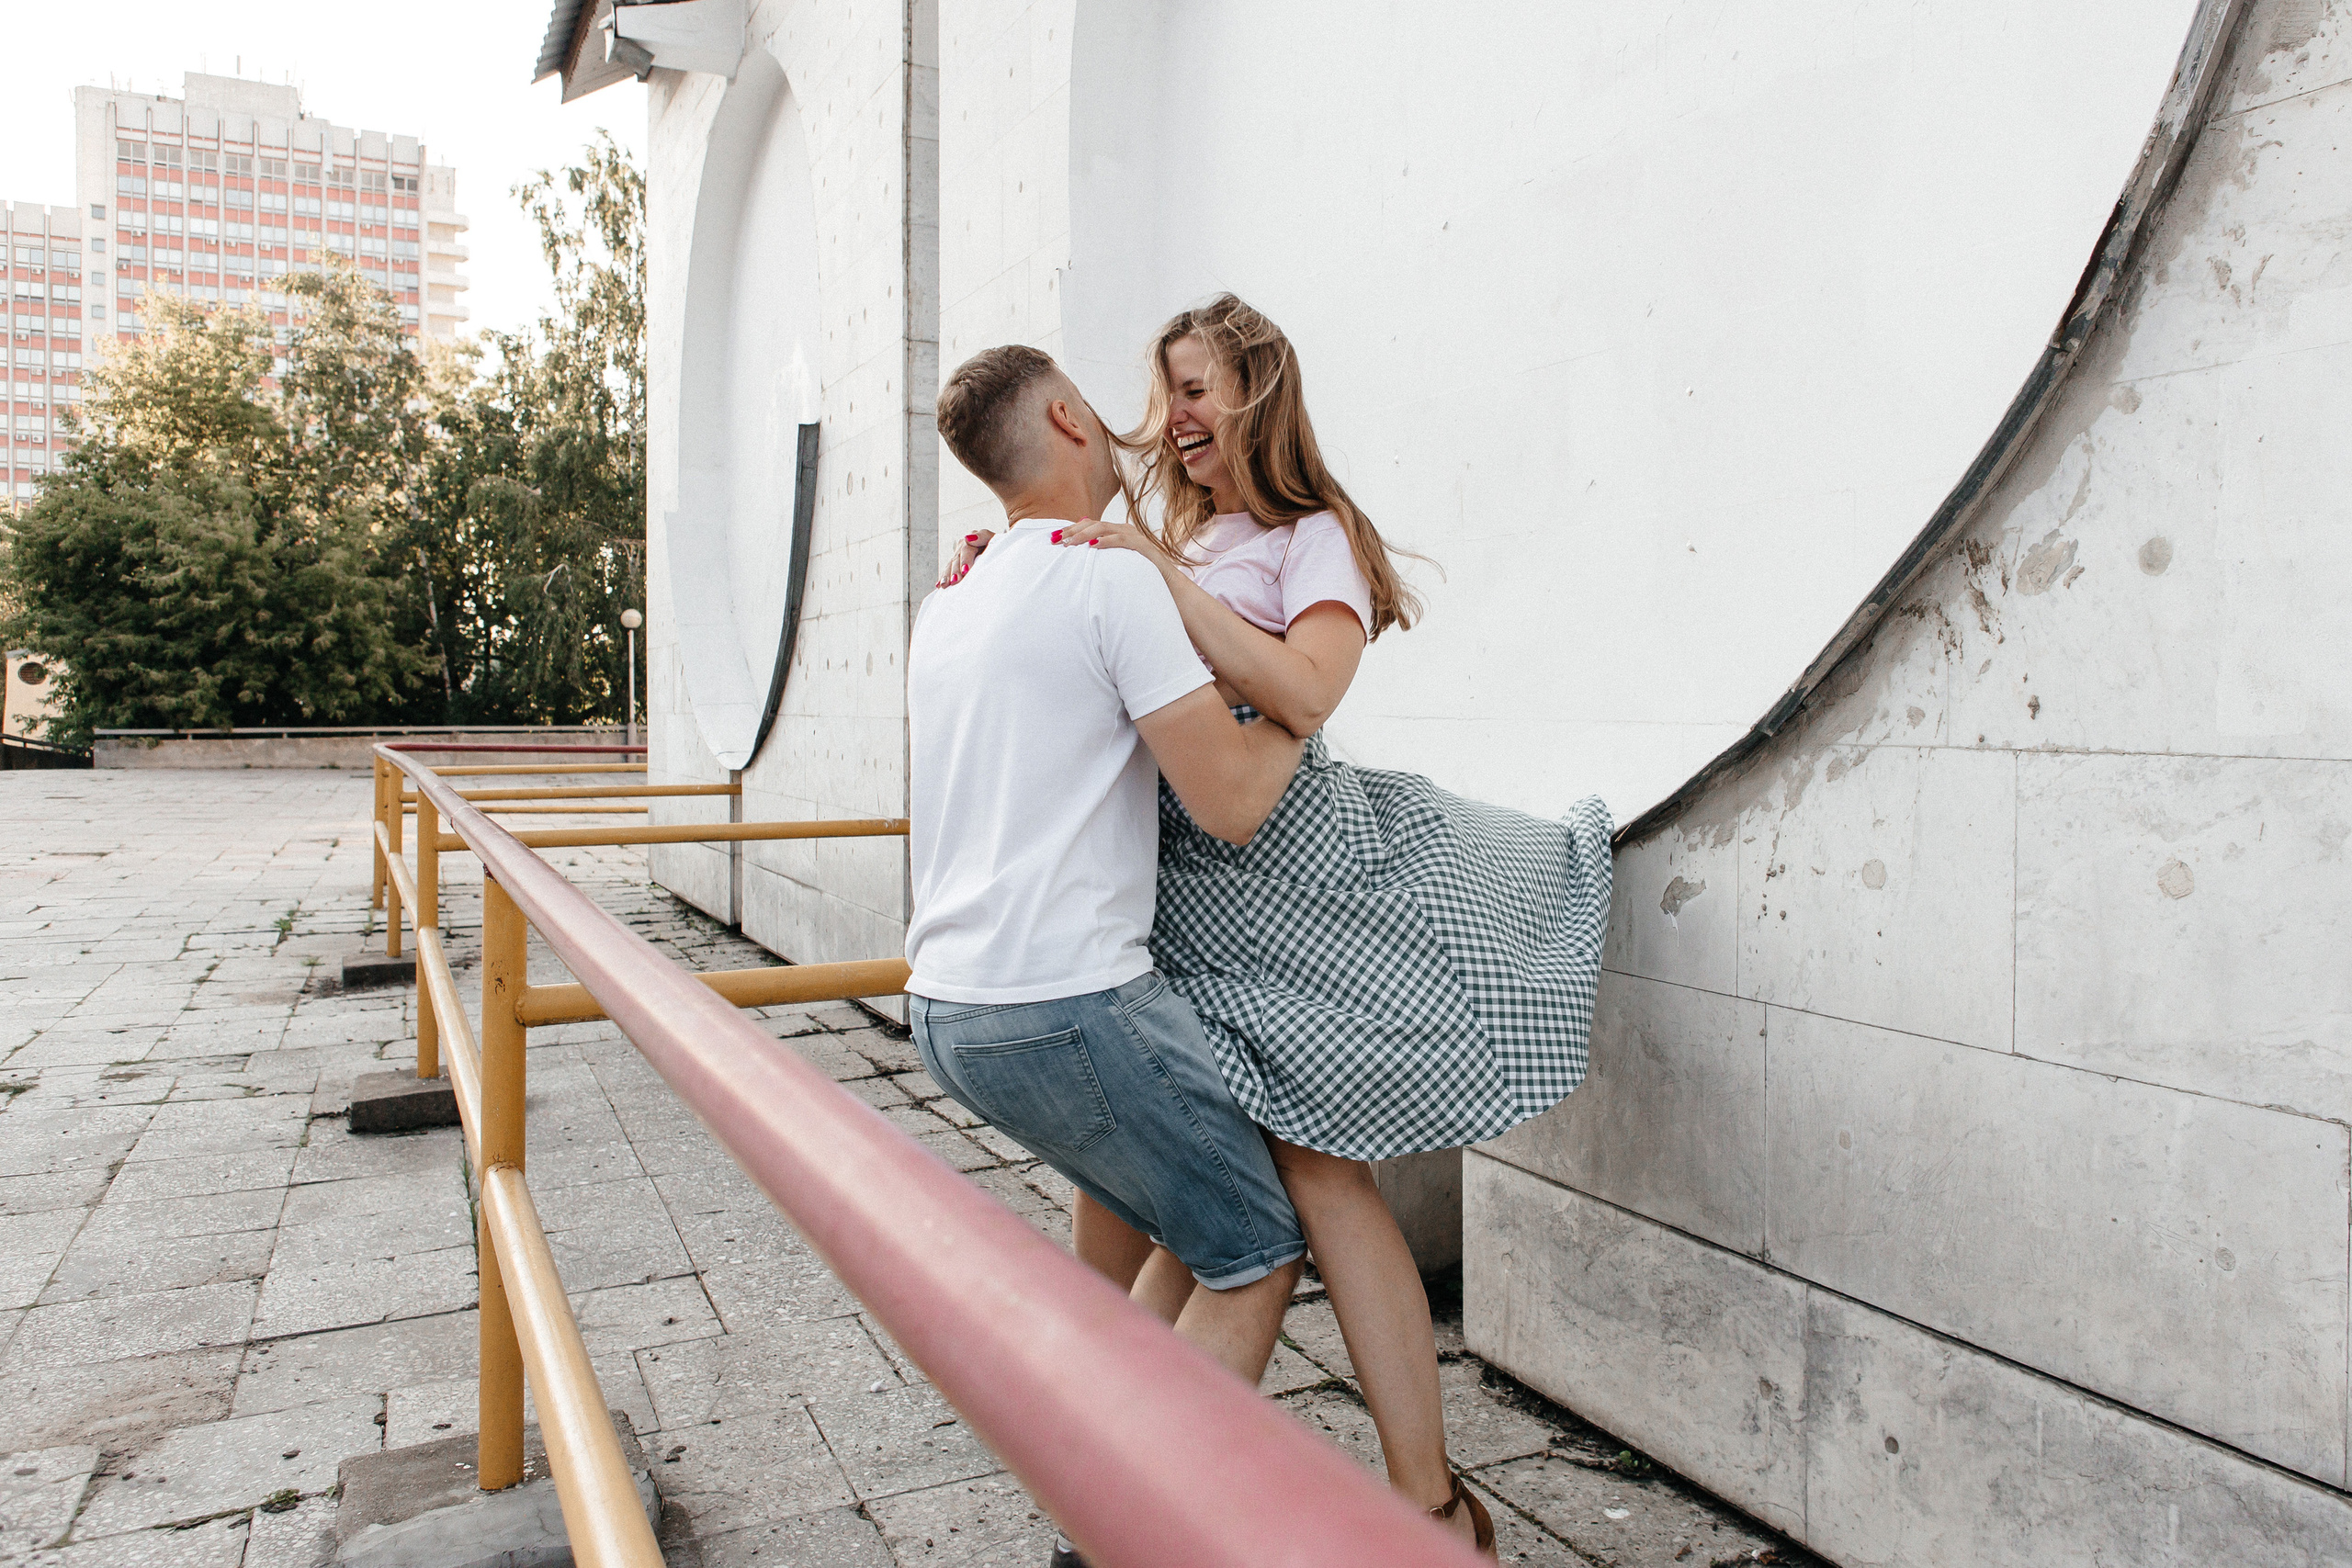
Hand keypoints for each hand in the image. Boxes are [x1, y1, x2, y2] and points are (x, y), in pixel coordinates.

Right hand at [937, 529, 994, 587]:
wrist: (1000, 550)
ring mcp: (959, 554)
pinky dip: (944, 577)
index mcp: (973, 538)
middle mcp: (963, 546)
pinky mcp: (956, 563)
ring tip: (944, 585)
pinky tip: (939, 585)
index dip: (965, 560)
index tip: (965, 571)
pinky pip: (948, 570)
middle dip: (955, 571)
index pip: (967, 549)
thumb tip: (967, 538)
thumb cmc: (999, 546)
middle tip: (954, 581)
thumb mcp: (995, 538)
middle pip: (957, 558)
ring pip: (951, 565)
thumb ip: (983, 536)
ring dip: (947, 575)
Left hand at [1053, 518, 1175, 571]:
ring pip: (1106, 528)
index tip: (1052, 538)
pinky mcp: (1145, 547)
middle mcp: (1126, 531)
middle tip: (1056, 540)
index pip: (1089, 526)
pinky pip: (1123, 540)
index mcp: (1117, 534)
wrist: (1171, 590)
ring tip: (1070, 543)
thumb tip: (1078, 564)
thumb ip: (1101, 562)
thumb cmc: (1142, 581)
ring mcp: (1136, 537)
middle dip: (1072, 531)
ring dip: (1085, 534)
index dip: (1070, 530)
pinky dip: (1107, 541)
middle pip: (1094, 524)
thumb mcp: (1116, 569)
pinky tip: (1093, 546)